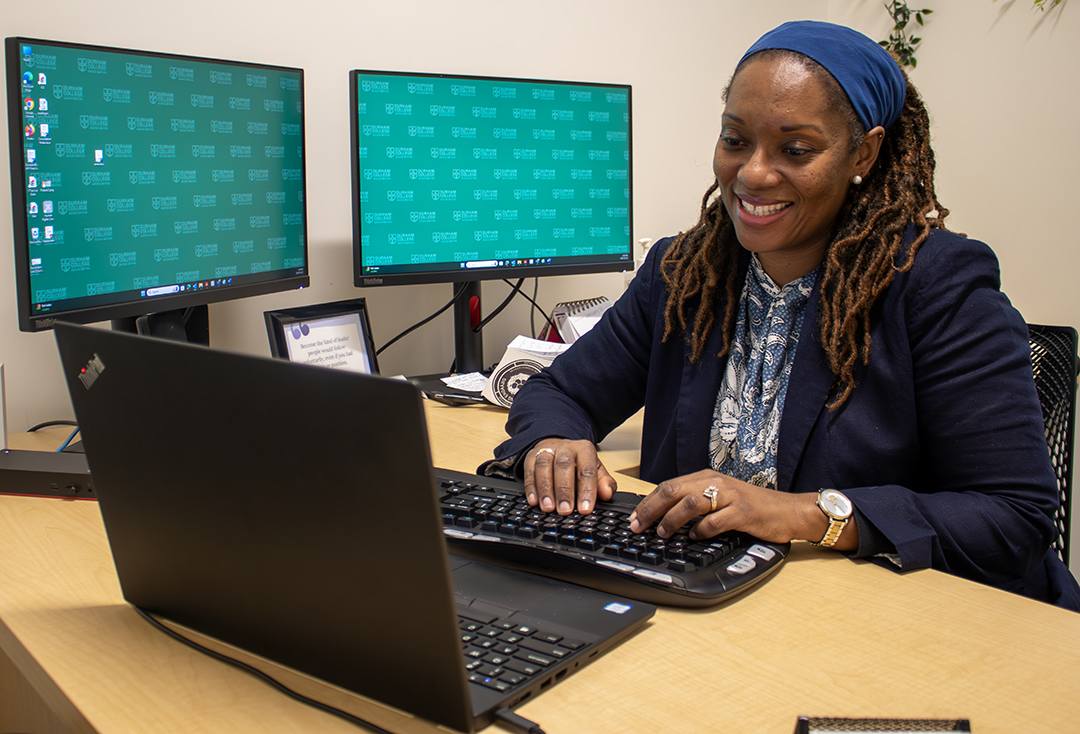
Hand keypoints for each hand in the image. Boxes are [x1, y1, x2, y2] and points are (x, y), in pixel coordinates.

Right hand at [524, 438, 617, 514]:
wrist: (558, 448)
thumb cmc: (578, 464)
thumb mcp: (595, 470)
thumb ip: (604, 482)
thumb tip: (607, 493)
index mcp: (584, 450)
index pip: (586, 470)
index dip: (586, 490)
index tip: (585, 509)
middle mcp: (565, 447)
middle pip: (563, 465)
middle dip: (564, 490)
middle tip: (565, 510)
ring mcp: (546, 450)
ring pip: (544, 466)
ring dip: (545, 488)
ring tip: (548, 508)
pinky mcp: (531, 457)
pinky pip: (529, 470)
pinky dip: (531, 487)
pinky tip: (534, 501)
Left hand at [628, 470, 848, 546]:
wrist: (788, 511)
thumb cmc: (752, 508)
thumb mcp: (720, 499)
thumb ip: (696, 503)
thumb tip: (663, 518)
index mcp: (706, 478)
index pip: (668, 486)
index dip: (648, 503)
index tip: (634, 519)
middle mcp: (716, 482)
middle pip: (673, 491)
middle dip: (651, 510)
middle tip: (638, 527)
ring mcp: (730, 496)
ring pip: (691, 503)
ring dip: (672, 520)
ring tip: (663, 533)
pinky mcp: (743, 511)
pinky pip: (716, 521)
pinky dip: (701, 531)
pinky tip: (694, 538)